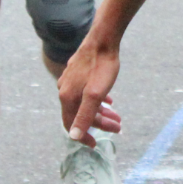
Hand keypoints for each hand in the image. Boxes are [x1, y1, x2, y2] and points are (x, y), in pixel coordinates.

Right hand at [58, 29, 122, 144]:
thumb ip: (84, 116)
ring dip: (101, 112)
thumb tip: (73, 137)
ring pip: (84, 102)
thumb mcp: (95, 95)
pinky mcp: (78, 71)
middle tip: (117, 127)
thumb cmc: (101, 67)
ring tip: (117, 116)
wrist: (104, 39)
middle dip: (99, 123)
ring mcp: (70, 79)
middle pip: (80, 113)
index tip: (96, 144)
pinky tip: (109, 99)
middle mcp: (65, 89)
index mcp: (67, 97)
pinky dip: (97, 99)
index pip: (71, 124)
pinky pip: (86, 92)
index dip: (83, 136)